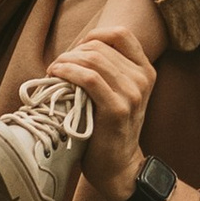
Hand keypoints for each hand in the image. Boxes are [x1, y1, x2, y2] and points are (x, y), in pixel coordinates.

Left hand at [47, 33, 155, 200]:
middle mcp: (142, 79)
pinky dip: (68, 72)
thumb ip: (108, 70)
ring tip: (53, 72)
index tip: (76, 50)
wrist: (117, 166)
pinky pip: (89, 78)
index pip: (121, 34)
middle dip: (72, 52)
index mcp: (145, 71)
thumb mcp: (118, 94)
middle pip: (100, 46)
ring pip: (93, 59)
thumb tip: (76, 50)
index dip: (94, 35)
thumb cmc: (108, 129)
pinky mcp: (117, 109)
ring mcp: (132, 94)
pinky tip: (56, 76)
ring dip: (66, 61)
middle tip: (57, 66)